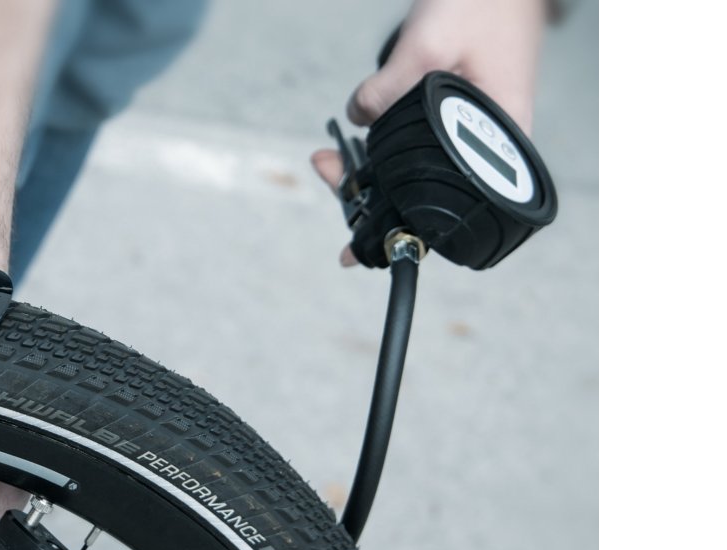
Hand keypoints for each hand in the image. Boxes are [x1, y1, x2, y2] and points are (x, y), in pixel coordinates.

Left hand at [311, 0, 545, 265]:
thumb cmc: (485, 4)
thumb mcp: (428, 44)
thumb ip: (389, 87)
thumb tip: (357, 120)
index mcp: (498, 139)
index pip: (440, 207)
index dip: (394, 228)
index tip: (355, 250)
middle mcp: (489, 144)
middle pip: (421, 190)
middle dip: (367, 192)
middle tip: (325, 173)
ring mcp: (474, 131)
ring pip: (414, 167)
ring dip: (369, 168)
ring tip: (328, 160)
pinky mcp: (459, 115)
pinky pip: (416, 142)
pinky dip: (382, 144)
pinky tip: (356, 135)